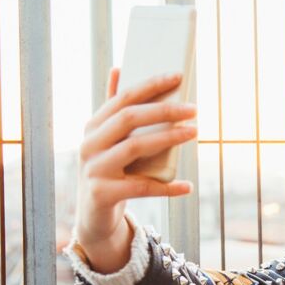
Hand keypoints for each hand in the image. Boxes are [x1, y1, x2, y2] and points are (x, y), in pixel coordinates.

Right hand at [75, 68, 197, 272]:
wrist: (92, 217)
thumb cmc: (109, 172)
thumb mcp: (108, 141)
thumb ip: (115, 110)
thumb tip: (118, 68)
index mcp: (92, 126)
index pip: (122, 98)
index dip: (150, 85)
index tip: (178, 76)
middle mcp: (89, 144)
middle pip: (128, 119)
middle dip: (163, 110)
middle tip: (193, 109)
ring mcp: (94, 169)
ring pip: (134, 148)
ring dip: (168, 138)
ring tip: (194, 132)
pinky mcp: (102, 194)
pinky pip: (141, 187)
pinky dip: (166, 187)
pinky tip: (187, 186)